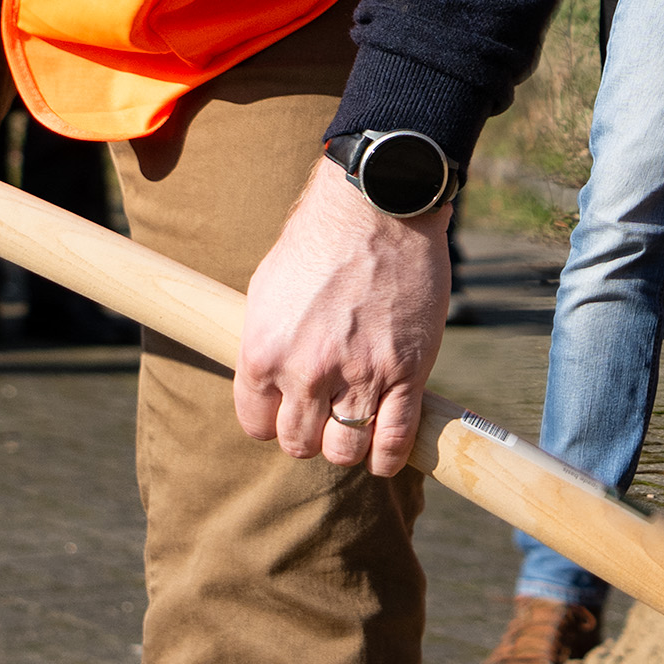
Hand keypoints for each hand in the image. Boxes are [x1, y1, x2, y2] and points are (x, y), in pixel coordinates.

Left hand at [232, 162, 451, 479]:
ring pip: (345, 449)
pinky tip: (385, 451)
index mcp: (264, 352)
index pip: (257, 426)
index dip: (274, 422)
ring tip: (355, 425)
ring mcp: (359, 373)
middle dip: (310, 435)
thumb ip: (266, 342)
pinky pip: (394, 439)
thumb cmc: (319, 240)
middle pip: (300, 444)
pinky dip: (388, 456)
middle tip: (325, 415)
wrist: (378, 208)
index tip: (290, 412)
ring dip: (348, 444)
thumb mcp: (267, 290)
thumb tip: (267, 378)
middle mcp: (306, 371)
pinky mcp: (405, 371)